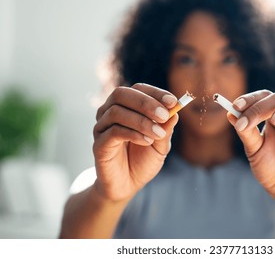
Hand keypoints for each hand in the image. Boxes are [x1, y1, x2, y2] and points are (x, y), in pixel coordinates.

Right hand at [92, 83, 178, 201]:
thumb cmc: (143, 161)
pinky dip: (133, 133)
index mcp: (126, 107)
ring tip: (158, 134)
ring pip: (116, 111)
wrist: (128, 185)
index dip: (155, 93)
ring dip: (142, 121)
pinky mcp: (98, 144)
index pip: (138, 89)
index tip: (173, 101)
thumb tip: (175, 111)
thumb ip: (166, 129)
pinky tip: (147, 141)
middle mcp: (110, 112)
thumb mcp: (161, 145)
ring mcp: (102, 127)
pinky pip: (113, 132)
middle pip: (121, 94)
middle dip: (145, 102)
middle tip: (164, 115)